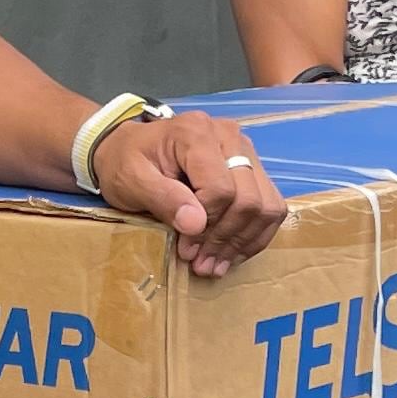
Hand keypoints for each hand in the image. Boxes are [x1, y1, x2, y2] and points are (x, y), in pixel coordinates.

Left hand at [94, 110, 287, 277]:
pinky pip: (271, 208)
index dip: (207, 225)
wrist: (128, 151)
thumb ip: (164, 198)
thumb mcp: (131, 180)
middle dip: (226, 239)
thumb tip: (197, 224)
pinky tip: (232, 254)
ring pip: (268, 206)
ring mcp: (246, 152)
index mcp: (197, 133)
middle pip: (249, 199)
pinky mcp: (252, 169)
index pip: (221, 188)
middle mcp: (230, 136)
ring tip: (215, 264)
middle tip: (200, 263)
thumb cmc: (125, 164)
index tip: (185, 248)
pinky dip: (254, 236)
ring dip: (244, 242)